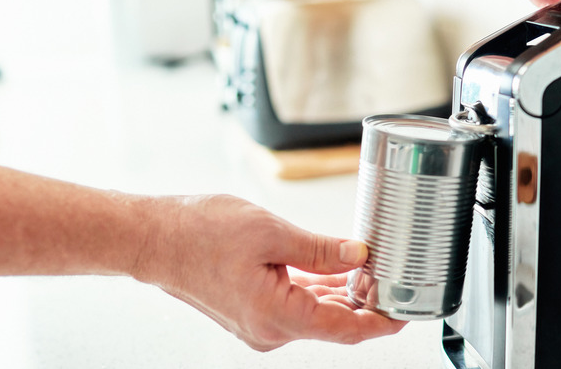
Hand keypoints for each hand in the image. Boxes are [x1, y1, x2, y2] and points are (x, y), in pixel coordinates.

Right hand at [130, 194, 405, 350]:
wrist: (155, 239)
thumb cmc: (198, 234)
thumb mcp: (271, 232)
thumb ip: (321, 249)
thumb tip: (357, 255)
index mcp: (277, 315)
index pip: (346, 329)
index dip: (380, 322)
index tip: (404, 312)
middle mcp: (269, 329)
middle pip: (333, 322)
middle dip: (364, 302)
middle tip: (389, 275)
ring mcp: (259, 323)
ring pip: (315, 312)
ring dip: (341, 293)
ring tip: (366, 269)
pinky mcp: (252, 310)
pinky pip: (295, 304)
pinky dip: (317, 289)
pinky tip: (333, 271)